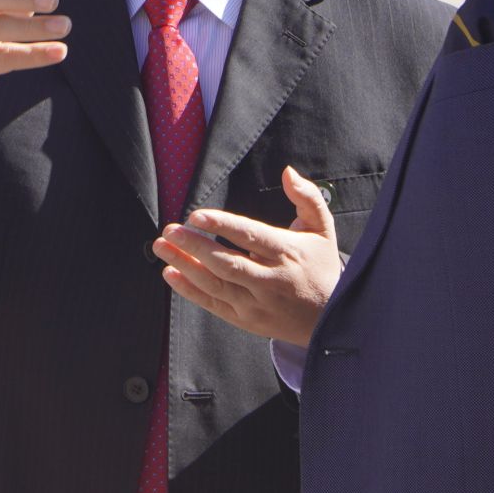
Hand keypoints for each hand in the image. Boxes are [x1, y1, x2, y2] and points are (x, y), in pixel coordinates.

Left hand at [150, 166, 341, 346]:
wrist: (331, 321)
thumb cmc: (322, 267)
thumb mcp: (323, 230)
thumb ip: (307, 198)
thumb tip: (287, 171)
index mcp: (288, 253)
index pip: (250, 236)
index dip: (222, 225)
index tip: (195, 215)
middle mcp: (271, 280)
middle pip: (227, 262)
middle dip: (195, 246)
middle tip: (169, 230)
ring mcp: (258, 304)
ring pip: (216, 285)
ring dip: (185, 266)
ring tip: (161, 247)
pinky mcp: (247, 321)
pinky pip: (214, 305)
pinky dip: (190, 291)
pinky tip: (171, 274)